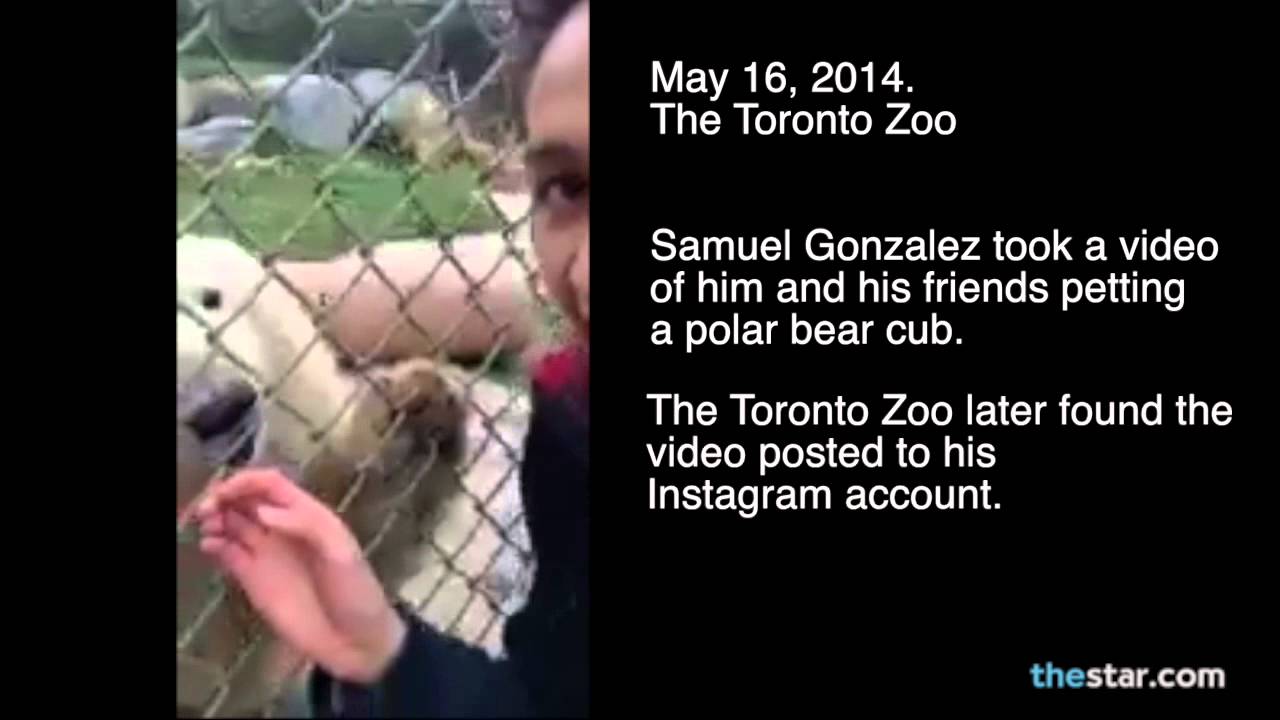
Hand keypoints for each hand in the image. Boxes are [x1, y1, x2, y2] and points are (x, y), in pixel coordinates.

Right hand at [194, 468, 407, 684]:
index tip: (224, 492)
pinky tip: (209, 545)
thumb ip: (306, 526)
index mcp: (307, 514)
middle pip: (246, 499)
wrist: (354, 642)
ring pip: (232, 523)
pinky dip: (214, 544)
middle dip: (223, 495)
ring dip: (215, 516)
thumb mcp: (343, 553)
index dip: (246, 481)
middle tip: (206, 508)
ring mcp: (267, 554)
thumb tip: (263, 512)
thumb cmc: (356, 593)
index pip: (270, 484)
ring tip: (206, 524)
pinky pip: (228, 553)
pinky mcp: (253, 580)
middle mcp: (283, 529)